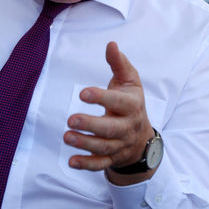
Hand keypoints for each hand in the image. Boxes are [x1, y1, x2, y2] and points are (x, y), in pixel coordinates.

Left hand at [63, 41, 155, 182]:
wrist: (142, 138)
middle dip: (91, 125)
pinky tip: (71, 161)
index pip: (118, 102)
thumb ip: (119, 64)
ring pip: (103, 147)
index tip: (82, 93)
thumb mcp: (130, 82)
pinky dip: (86, 164)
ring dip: (84, 143)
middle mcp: (127, 127)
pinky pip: (100, 164)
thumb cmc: (130, 103)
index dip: (101, 97)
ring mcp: (120, 145)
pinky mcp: (112, 158)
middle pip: (110, 129)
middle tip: (70, 119)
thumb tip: (111, 44)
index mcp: (132, 106)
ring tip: (66, 136)